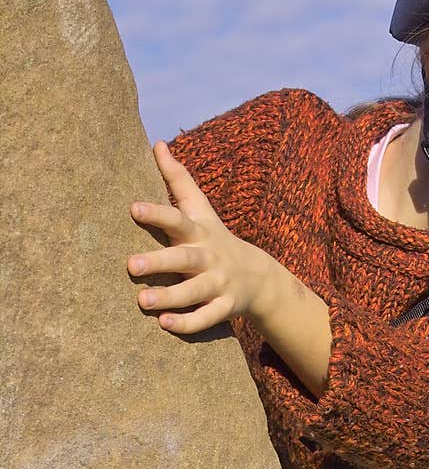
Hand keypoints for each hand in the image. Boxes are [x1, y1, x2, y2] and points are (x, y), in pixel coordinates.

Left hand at [128, 140, 269, 333]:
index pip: (178, 218)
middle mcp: (209, 257)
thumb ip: (177, 180)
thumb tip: (157, 143)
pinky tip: (165, 324)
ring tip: (142, 301)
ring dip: (170, 296)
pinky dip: (188, 323)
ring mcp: (219, 283)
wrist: (259, 276)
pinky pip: (207, 318)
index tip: (133, 208)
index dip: (157, 213)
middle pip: (185, 258)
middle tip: (131, 265)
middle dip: (160, 261)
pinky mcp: (225, 307)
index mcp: (199, 232)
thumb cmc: (214, 238)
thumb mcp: (201, 209)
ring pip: (194, 292)